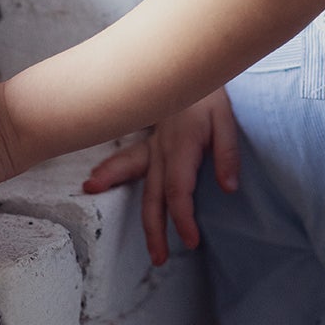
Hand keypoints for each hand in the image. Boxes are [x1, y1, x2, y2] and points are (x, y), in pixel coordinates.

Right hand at [81, 86, 240, 266]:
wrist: (195, 66)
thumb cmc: (213, 94)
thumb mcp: (227, 120)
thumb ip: (227, 154)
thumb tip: (228, 188)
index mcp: (182, 147)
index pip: (178, 192)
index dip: (183, 219)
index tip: (190, 241)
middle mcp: (162, 148)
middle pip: (153, 195)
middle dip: (154, 229)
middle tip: (159, 258)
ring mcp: (152, 143)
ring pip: (131, 173)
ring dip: (115, 191)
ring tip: (97, 206)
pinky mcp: (149, 138)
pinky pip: (129, 158)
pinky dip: (112, 171)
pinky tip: (95, 183)